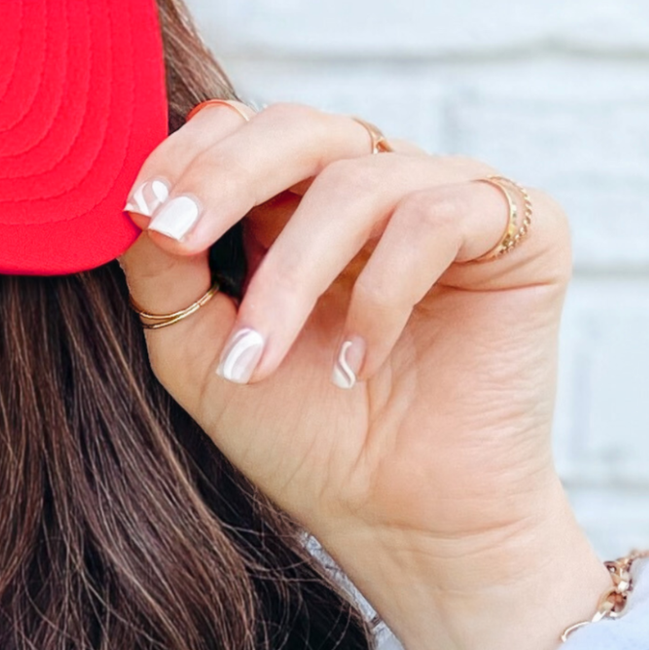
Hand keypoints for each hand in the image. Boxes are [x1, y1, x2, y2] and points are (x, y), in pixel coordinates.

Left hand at [118, 100, 610, 649]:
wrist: (404, 523)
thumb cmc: (304, 437)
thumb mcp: (201, 353)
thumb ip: (161, 274)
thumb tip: (125, 203)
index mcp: (296, 199)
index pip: (240, 128)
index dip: (187, 157)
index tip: (140, 213)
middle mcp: (375, 181)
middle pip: (297, 126)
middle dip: (223, 177)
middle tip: (173, 235)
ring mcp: (451, 197)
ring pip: (358, 179)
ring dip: (292, 275)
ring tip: (258, 361)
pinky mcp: (523, 229)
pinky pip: (443, 214)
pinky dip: (384, 290)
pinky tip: (359, 363)